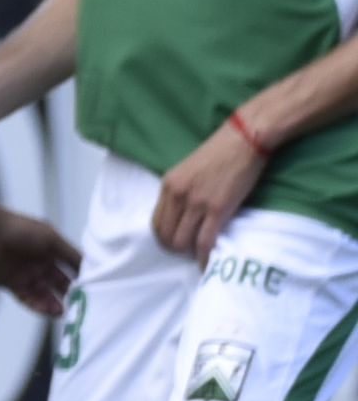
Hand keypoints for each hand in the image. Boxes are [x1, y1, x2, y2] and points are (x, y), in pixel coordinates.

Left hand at [0, 202, 84, 316]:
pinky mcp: (11, 284)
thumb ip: (70, 254)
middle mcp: (40, 265)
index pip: (71, 269)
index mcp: (51, 252)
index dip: (80, 280)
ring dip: (53, 304)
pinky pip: (26, 298)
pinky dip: (37, 305)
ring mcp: (26, 275)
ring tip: (63, 312)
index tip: (94, 292)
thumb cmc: (21, 230)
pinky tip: (47, 311)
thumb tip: (89, 266)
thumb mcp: (52, 239)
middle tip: (79, 307)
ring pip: (44, 294)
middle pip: (58, 284)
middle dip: (69, 295)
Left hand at [153, 121, 266, 261]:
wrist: (244, 138)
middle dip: (176, 249)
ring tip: (201, 256)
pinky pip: (206, 241)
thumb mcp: (189, 170)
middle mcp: (178, 195)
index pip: (156, 222)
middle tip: (190, 253)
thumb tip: (183, 213)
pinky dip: (206, 256)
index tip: (175, 244)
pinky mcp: (219, 208)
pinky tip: (210, 262)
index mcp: (168, 184)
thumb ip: (182, 190)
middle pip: (167, 235)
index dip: (164, 238)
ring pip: (183, 242)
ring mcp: (197, 203)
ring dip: (191, 253)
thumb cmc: (221, 152)